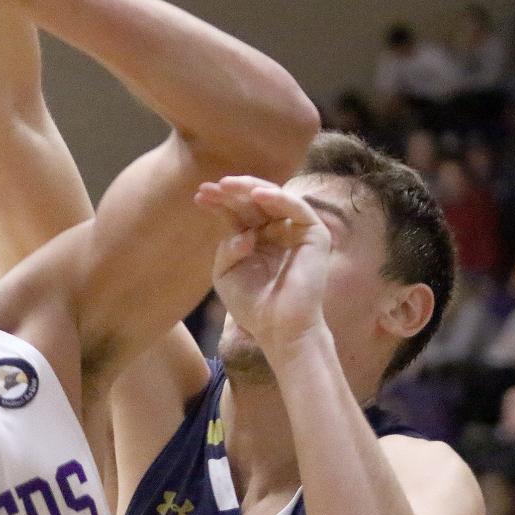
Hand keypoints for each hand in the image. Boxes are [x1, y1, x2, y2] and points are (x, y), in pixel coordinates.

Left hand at [195, 176, 331, 360]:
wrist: (279, 329)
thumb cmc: (253, 306)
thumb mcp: (225, 274)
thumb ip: (226, 248)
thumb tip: (245, 233)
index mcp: (256, 238)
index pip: (237, 213)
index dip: (219, 203)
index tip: (199, 196)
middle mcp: (276, 230)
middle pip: (253, 202)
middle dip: (232, 191)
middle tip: (212, 186)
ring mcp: (296, 230)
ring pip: (274, 198)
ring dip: (250, 188)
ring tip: (228, 185)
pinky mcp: (314, 234)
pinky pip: (297, 208)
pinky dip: (278, 198)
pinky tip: (256, 195)